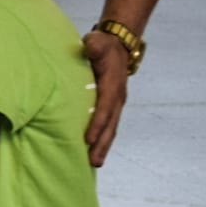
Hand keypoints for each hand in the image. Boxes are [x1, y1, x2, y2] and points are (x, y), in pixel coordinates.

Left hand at [81, 30, 132, 165]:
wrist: (118, 46)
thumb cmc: (103, 45)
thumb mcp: (98, 42)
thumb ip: (94, 46)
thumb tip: (89, 47)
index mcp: (112, 86)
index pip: (104, 108)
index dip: (97, 124)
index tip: (88, 139)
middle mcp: (117, 98)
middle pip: (110, 125)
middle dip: (102, 144)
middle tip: (93, 162)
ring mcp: (115, 104)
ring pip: (111, 129)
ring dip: (103, 146)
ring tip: (94, 164)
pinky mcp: (111, 106)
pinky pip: (107, 125)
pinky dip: (102, 139)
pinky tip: (93, 151)